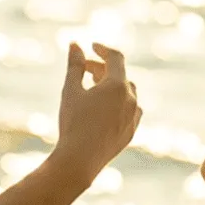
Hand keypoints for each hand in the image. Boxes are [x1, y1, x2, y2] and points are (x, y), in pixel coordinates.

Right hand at [49, 40, 139, 177]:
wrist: (80, 160)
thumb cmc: (73, 123)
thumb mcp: (71, 90)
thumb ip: (75, 65)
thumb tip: (75, 44)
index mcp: (118, 86)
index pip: (116, 58)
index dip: (103, 50)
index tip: (91, 47)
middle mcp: (132, 100)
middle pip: (120, 75)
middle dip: (102, 69)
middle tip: (84, 70)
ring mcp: (134, 117)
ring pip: (128, 93)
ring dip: (112, 86)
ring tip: (94, 88)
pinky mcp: (131, 132)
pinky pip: (129, 111)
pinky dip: (118, 104)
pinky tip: (103, 109)